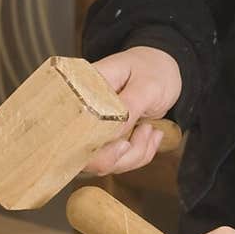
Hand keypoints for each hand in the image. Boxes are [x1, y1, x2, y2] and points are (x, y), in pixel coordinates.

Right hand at [83, 46, 181, 175]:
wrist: (164, 70)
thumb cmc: (153, 70)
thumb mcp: (147, 85)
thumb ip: (129, 107)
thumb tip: (112, 135)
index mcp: (83, 91)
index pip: (70, 127)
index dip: (91, 147)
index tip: (122, 144)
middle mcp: (83, 113)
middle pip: (84, 155)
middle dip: (119, 156)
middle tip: (144, 131)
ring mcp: (94, 130)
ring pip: (104, 163)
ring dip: (135, 153)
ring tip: (150, 128)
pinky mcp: (107, 141)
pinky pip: (119, 162)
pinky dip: (141, 154)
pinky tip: (151, 133)